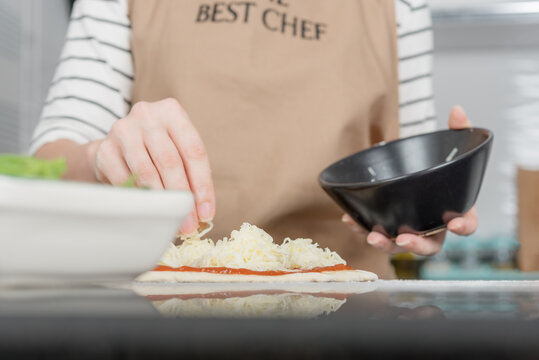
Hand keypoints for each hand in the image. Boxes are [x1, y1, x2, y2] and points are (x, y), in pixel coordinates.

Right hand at [88, 98, 214, 233]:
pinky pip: (124, 181)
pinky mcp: (104, 149)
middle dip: (181, 197)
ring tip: (170, 221)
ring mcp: (122, 130)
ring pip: (147, 172)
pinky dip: (138, 200)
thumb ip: (191, 174)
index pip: (194, 151)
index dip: (203, 185)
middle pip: (170, 161)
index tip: (206, 212)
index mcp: (172, 112)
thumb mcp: (177, 150)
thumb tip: (202, 211)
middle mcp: (147, 115)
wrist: (115, 145)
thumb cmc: (156, 150)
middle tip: (189, 224)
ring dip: (160, 202)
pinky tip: (147, 212)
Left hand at [342, 105, 477, 254]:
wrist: (415, 170)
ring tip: (373, 237)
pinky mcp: (389, 226)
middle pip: (431, 245)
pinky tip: (350, 219)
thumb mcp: (448, 146)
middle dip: (417, 245)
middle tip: (404, 238)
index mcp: (454, 209)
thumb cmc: (435, 165)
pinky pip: (377, 232)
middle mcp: (433, 225)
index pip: (467, 223)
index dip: (463, 226)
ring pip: (401, 245)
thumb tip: (456, 110)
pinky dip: (362, 228)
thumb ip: (457, 130)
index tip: (455, 224)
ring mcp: (410, 229)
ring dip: (387, 244)